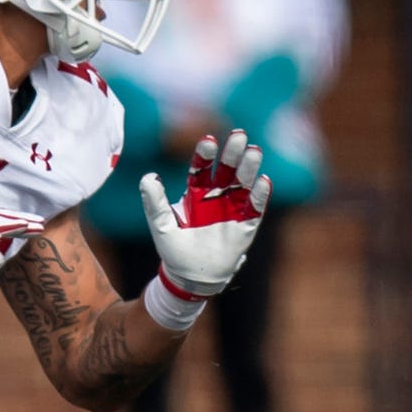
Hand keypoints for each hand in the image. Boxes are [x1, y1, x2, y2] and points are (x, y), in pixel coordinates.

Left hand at [141, 130, 271, 296]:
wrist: (191, 276)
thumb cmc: (174, 249)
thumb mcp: (161, 225)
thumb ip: (154, 202)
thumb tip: (147, 177)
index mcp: (196, 193)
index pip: (202, 168)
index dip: (205, 154)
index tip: (209, 140)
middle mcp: (216, 196)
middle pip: (227, 170)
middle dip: (232, 153)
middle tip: (239, 135)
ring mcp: (233, 209)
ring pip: (244, 183)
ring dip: (249, 167)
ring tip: (254, 151)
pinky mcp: (246, 224)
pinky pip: (255, 207)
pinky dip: (260, 194)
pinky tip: (263, 180)